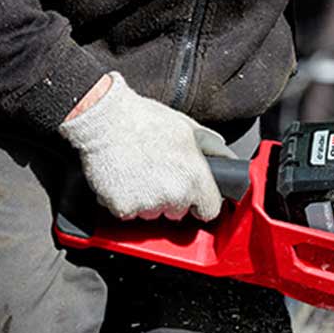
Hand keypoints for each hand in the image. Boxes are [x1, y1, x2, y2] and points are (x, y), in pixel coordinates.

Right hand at [59, 72, 233, 220]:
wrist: (105, 119)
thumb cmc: (145, 120)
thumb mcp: (189, 128)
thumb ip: (212, 148)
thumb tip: (228, 159)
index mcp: (195, 178)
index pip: (210, 210)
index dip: (202, 202)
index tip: (195, 196)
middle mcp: (174, 195)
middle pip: (179, 212)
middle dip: (172, 198)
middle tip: (159, 173)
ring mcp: (148, 204)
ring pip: (153, 214)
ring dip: (149, 201)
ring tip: (140, 172)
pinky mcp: (122, 208)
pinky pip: (128, 213)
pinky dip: (125, 201)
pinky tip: (124, 178)